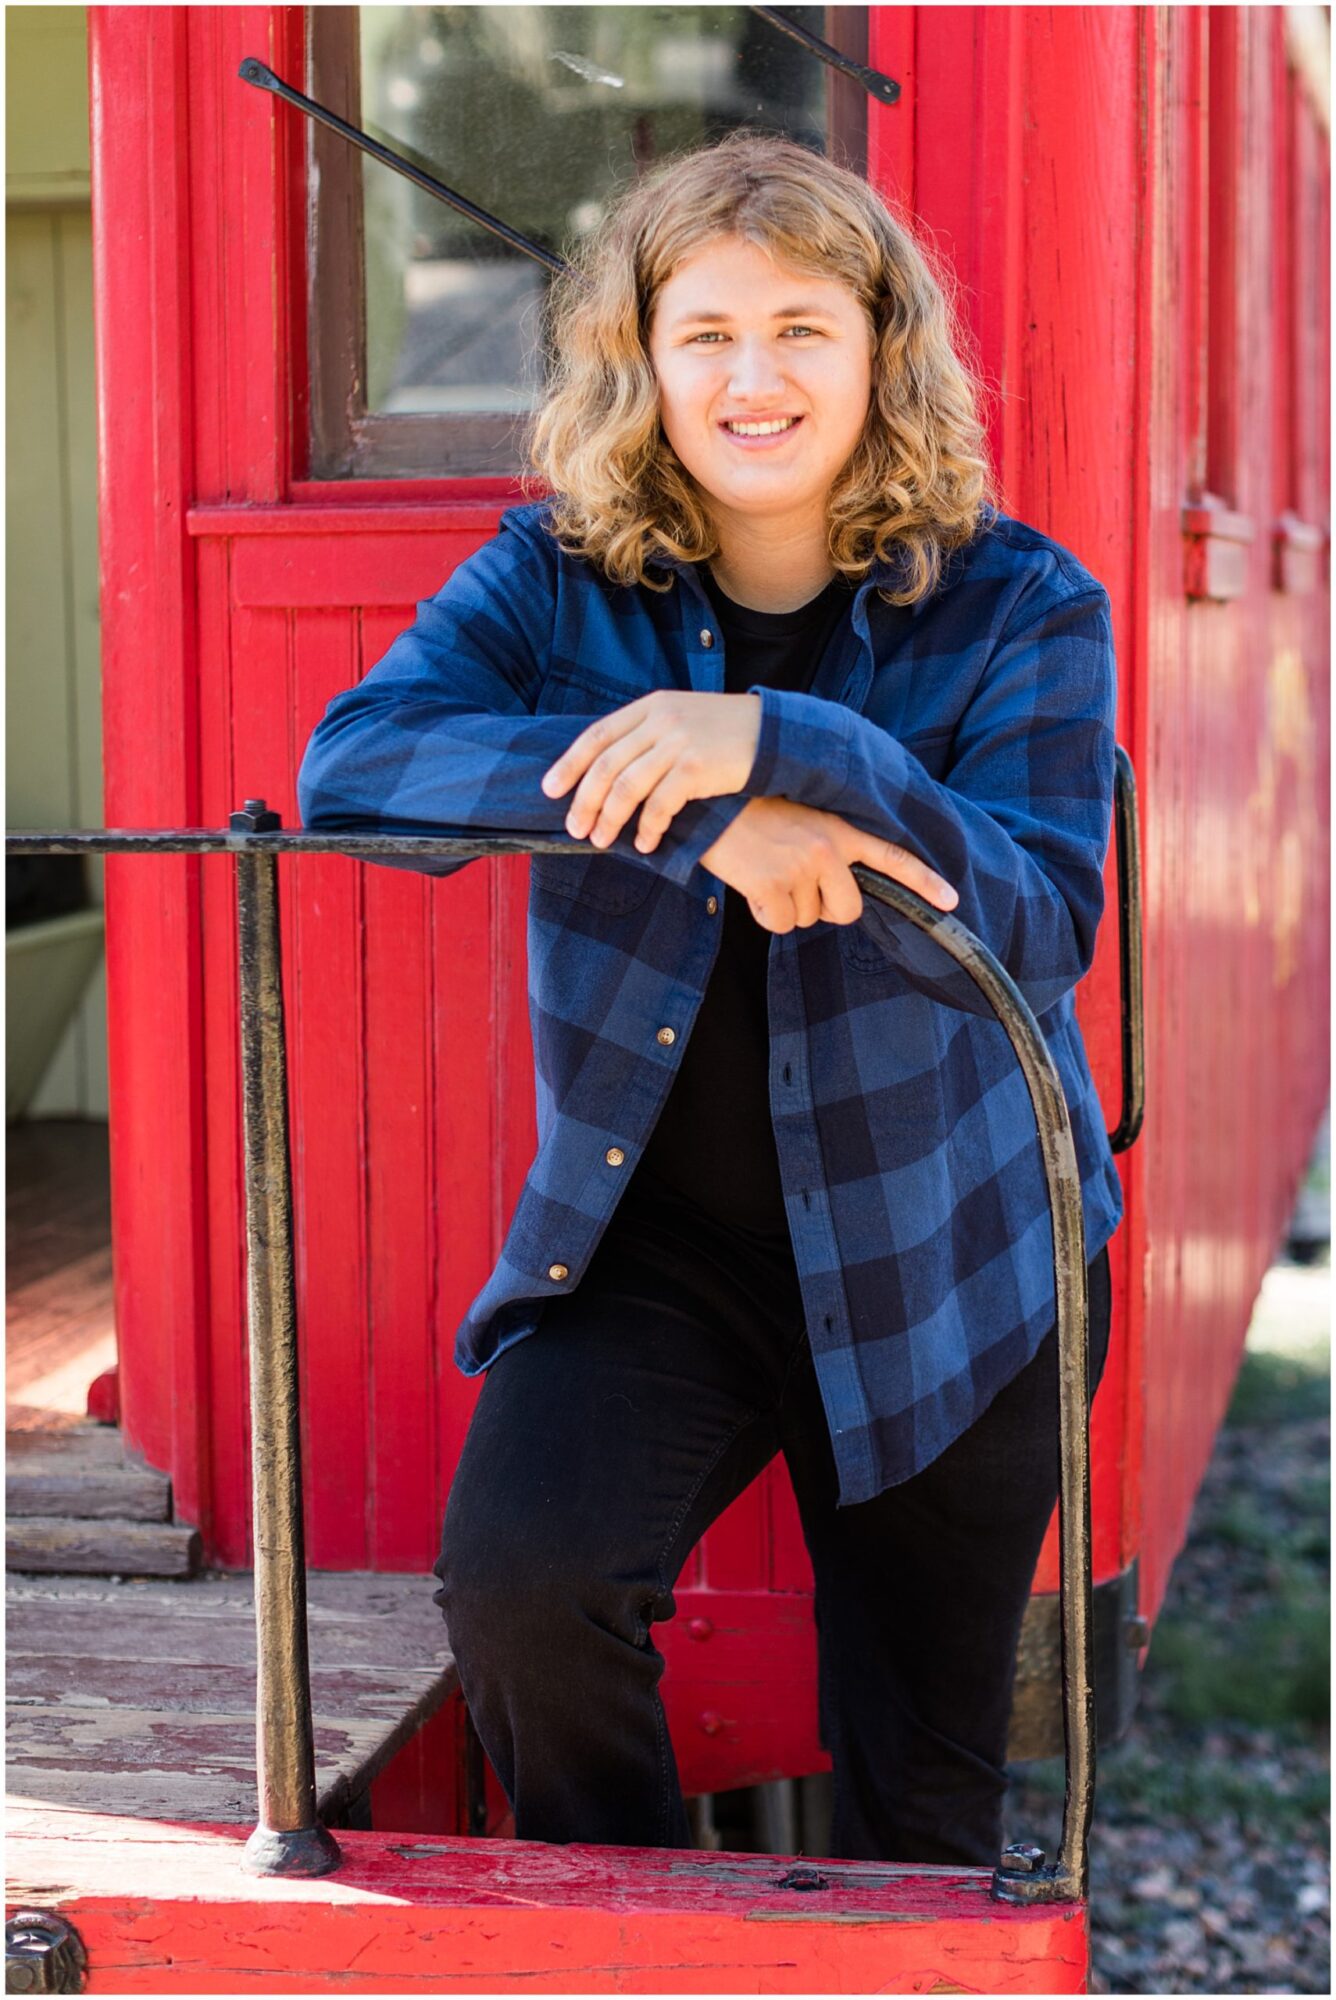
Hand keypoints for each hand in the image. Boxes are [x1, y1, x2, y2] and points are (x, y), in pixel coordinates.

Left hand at [540, 690, 760, 852]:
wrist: (776, 735)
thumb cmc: (726, 734)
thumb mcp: (682, 719)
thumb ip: (648, 734)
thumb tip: (608, 768)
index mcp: (650, 706)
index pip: (596, 736)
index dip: (569, 764)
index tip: (550, 790)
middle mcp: (660, 720)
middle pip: (605, 766)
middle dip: (584, 801)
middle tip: (575, 828)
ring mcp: (678, 742)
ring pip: (626, 788)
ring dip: (610, 819)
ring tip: (601, 841)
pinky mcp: (697, 768)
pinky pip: (660, 805)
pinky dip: (648, 828)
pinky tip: (646, 844)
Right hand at [700, 796, 958, 932]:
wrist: (711, 803)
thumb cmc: (752, 812)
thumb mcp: (802, 817)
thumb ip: (828, 846)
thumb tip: (835, 891)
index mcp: (839, 830)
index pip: (892, 856)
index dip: (923, 882)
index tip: (951, 901)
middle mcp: (827, 850)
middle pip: (846, 911)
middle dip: (821, 908)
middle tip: (793, 881)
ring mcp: (801, 868)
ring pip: (805, 919)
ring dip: (784, 906)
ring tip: (764, 869)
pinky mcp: (772, 885)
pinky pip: (779, 924)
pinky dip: (763, 913)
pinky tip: (751, 883)